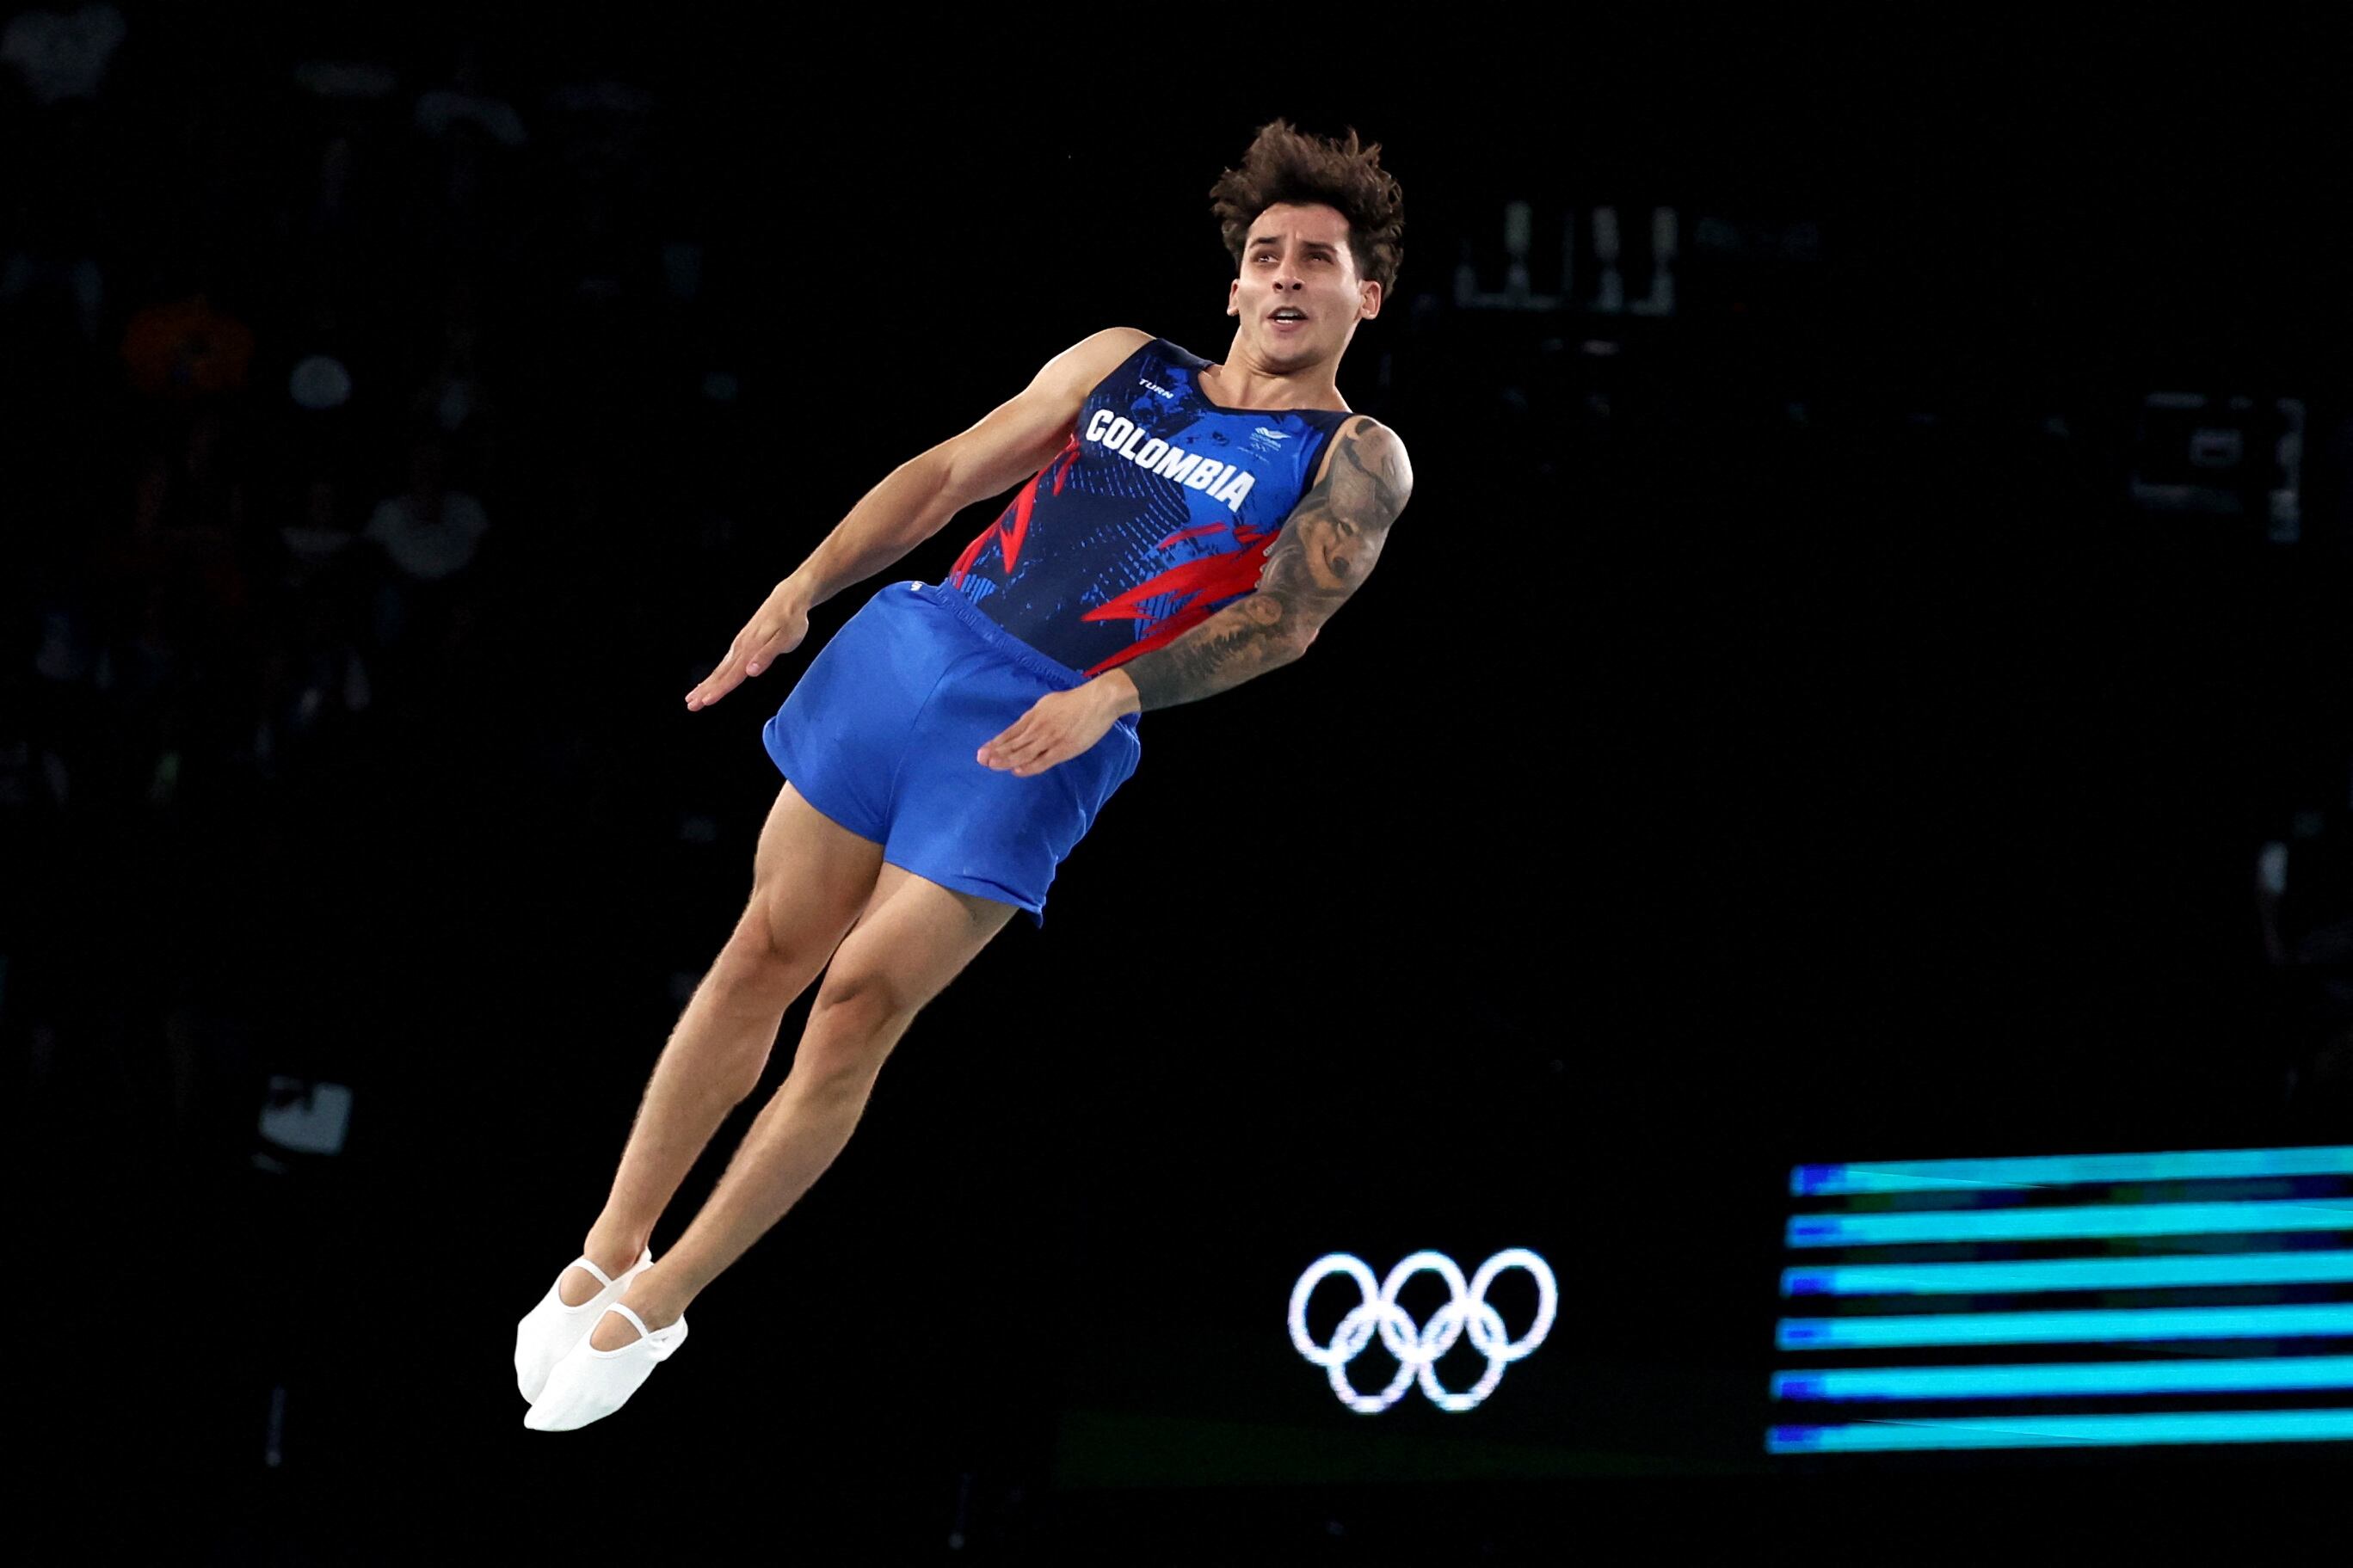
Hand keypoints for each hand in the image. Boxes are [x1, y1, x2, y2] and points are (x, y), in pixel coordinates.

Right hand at [685, 581, 810, 710]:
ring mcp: (740, 644)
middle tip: (690, 704)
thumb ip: (766, 656)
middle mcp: (741, 647)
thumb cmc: (791, 620)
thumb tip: (750, 672)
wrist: (789, 598)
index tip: (705, 701)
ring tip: (692, 696)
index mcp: (750, 649)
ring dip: (706, 683)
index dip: (719, 690)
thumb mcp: (785, 639)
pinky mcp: (743, 642)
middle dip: (705, 690)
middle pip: (720, 674)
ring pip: (720, 669)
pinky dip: (716, 673)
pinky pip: (726, 662)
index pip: (732, 675)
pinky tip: (712, 679)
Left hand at [978, 679, 1129, 776]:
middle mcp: (1038, 727)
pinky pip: (1042, 761)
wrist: (1098, 701)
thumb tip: (1026, 725)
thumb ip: (1037, 716)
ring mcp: (1049, 739)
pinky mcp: (1063, 749)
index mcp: (1034, 716)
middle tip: (980, 760)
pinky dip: (1029, 767)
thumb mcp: (1049, 703)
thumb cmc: (1076, 701)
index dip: (997, 742)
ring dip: (1006, 760)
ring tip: (991, 766)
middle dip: (996, 752)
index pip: (1011, 732)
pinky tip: (1017, 772)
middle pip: (1013, 743)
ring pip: (1023, 752)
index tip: (983, 750)